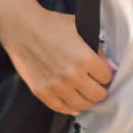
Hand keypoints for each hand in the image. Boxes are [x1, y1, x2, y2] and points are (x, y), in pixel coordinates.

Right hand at [0, 6, 116, 115]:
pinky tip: (73, 104)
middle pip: (97, 95)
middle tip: (95, 85)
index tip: (101, 74)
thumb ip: (98, 49)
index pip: (106, 78)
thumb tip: (110, 67)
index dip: (105, 75)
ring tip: (84, 94)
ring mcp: (56, 86)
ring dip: (86, 100)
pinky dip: (69, 108)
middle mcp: (72, 75)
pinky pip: (61, 108)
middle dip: (99, 90)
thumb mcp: (80, 30)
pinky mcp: (41, 91)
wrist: (22, 27)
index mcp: (84, 58)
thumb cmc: (51, 25)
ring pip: (82, 105)